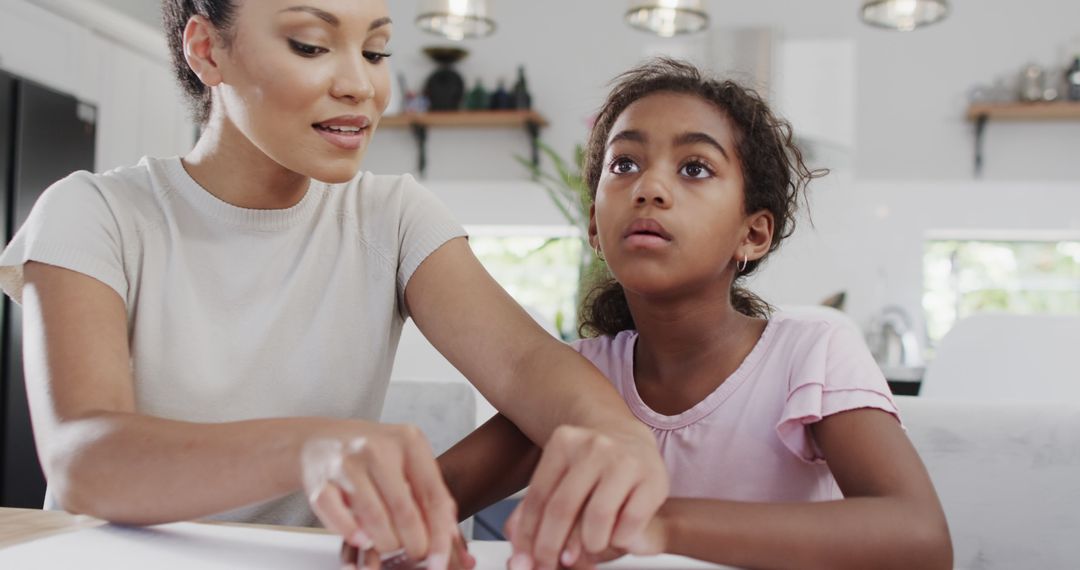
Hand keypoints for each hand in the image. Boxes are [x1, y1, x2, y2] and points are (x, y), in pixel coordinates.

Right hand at [302, 423, 459, 569]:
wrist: (320, 439)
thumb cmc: (371, 453)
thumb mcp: (406, 459)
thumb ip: (429, 493)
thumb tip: (450, 536)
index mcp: (408, 441)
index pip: (433, 494)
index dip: (440, 534)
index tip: (440, 560)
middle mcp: (377, 449)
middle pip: (405, 511)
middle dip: (414, 543)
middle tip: (416, 554)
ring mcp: (346, 464)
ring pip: (374, 518)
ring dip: (386, 542)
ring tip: (390, 546)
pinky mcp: (319, 481)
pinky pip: (339, 518)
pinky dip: (353, 534)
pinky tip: (362, 540)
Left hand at [504, 425, 668, 569]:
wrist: (636, 445)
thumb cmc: (592, 471)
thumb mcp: (560, 479)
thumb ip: (535, 512)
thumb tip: (518, 553)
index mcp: (564, 443)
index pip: (539, 497)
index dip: (528, 536)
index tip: (524, 562)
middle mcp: (594, 446)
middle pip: (562, 508)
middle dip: (550, 547)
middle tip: (547, 567)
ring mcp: (625, 460)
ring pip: (597, 516)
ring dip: (589, 545)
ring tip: (589, 548)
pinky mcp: (653, 480)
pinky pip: (629, 523)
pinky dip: (618, 540)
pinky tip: (615, 537)